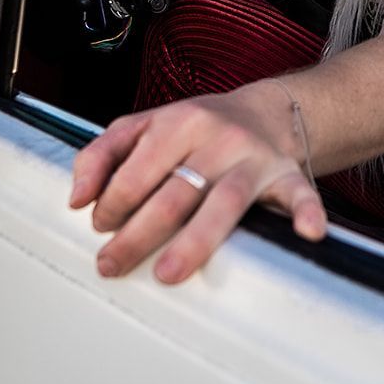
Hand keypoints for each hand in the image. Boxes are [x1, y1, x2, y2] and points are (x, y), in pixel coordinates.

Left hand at [70, 87, 327, 283]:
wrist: (266, 110)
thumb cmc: (196, 126)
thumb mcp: (144, 125)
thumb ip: (102, 153)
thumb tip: (75, 198)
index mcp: (180, 122)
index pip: (138, 168)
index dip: (113, 202)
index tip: (100, 227)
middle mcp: (218, 138)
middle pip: (175, 193)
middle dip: (138, 234)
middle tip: (111, 265)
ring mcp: (254, 158)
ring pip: (225, 202)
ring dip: (197, 240)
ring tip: (169, 274)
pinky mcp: (286, 174)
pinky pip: (299, 194)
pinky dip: (306, 212)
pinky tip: (309, 232)